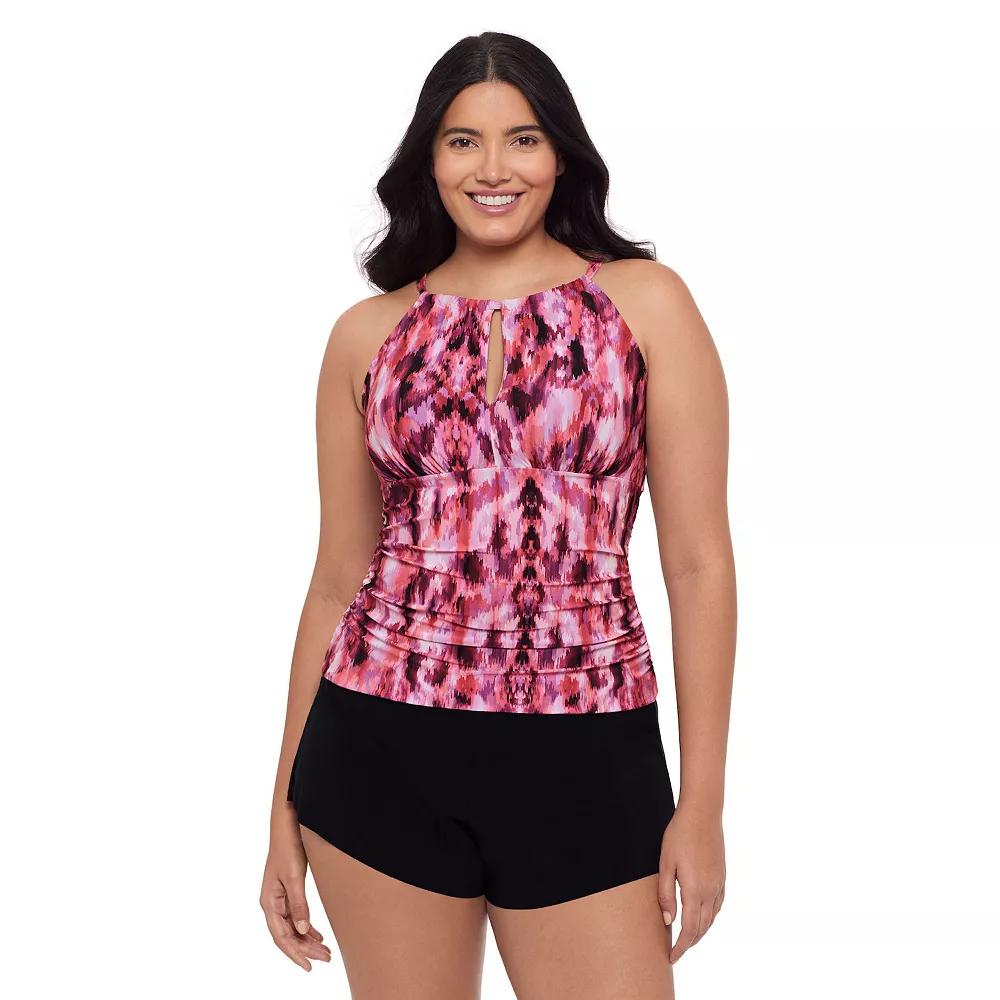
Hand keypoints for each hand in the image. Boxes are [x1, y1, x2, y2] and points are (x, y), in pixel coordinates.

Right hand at [260, 816, 332, 970]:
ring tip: (325, 950)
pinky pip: (296, 915)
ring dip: (307, 939)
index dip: (294, 953)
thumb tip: (304, 931)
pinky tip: (317, 934)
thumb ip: (299, 904)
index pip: (281, 937)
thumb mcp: (294, 876)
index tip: (308, 966)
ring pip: (293, 926)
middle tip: (326, 958)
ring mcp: (279, 896)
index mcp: (269, 902)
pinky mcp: (288, 889)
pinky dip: (306, 926)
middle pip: (288, 934)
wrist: (287, 823)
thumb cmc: (288, 846)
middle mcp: (272, 902)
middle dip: (306, 949)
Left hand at [657, 804, 725, 963]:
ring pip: (712, 918)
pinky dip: (710, 917)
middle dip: (689, 943)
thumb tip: (668, 921)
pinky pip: (718, 905)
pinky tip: (703, 916)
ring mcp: (719, 883)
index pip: (689, 929)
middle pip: (702, 927)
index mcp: (695, 890)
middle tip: (676, 952)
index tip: (671, 957)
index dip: (681, 947)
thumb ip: (666, 894)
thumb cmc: (679, 835)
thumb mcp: (665, 864)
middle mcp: (711, 891)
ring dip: (700, 932)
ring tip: (687, 938)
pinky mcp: (722, 876)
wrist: (703, 813)